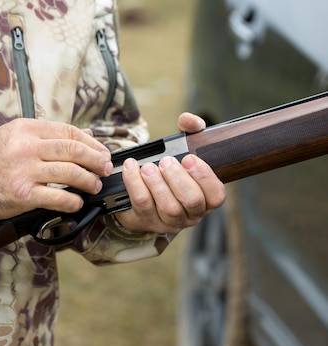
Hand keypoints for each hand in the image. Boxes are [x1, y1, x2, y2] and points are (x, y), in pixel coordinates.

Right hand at [0, 118, 112, 219]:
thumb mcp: (18, 136)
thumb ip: (50, 135)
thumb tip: (88, 136)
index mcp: (27, 129)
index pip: (69, 132)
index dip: (92, 143)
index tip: (102, 153)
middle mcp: (27, 148)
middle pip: (73, 151)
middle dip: (96, 161)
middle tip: (105, 168)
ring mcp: (25, 171)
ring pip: (69, 173)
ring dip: (88, 181)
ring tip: (94, 185)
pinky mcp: (23, 194)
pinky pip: (57, 197)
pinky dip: (72, 201)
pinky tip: (77, 202)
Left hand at [114, 113, 225, 233]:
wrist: (137, 195)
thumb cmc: (167, 173)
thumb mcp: (181, 151)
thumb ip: (189, 132)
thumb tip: (189, 120)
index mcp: (205, 199)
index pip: (216, 195)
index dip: (205, 177)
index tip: (189, 159)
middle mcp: (191, 214)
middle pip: (192, 201)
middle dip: (178, 179)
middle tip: (166, 162)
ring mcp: (169, 222)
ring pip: (168, 207)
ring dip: (157, 184)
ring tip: (148, 167)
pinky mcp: (147, 222)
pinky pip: (143, 204)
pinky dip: (135, 184)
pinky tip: (131, 169)